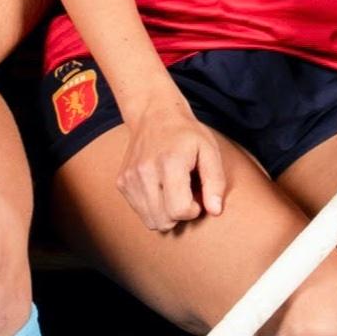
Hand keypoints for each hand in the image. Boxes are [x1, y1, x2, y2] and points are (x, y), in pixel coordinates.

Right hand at [118, 100, 230, 232]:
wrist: (153, 114)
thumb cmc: (186, 134)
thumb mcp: (209, 150)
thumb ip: (215, 181)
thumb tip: (215, 211)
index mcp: (169, 162)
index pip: (179, 210)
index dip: (193, 210)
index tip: (197, 197)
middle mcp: (145, 171)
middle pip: (164, 221)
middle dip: (180, 214)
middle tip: (186, 194)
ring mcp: (129, 178)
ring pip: (150, 221)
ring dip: (166, 214)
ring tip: (173, 191)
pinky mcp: (121, 182)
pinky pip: (140, 211)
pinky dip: (153, 207)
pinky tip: (160, 188)